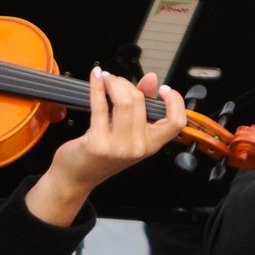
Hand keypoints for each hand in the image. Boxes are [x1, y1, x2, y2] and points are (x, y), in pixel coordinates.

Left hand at [25, 68, 187, 224]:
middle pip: (140, 102)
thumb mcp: (127, 132)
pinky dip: (97, 87)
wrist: (78, 176)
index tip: (163, 89)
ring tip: (106, 80)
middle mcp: (138, 147)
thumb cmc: (101, 154)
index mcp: (151, 145)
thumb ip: (141, 105)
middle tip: (115, 81)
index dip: (175, 101)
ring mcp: (119, 147)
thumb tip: (151, 79)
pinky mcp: (98, 144)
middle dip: (126, 83)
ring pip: (124, 102)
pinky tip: (96, 78)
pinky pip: (100, 107)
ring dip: (113, 83)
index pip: (176, 122)